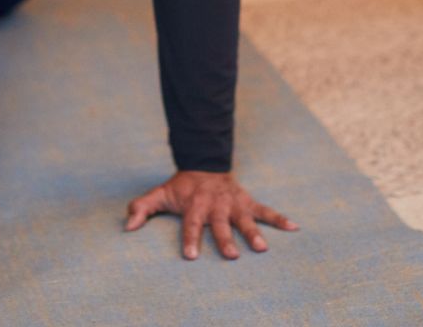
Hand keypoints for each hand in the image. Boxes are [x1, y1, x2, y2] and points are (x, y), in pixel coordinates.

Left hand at [124, 170, 297, 259]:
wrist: (204, 165)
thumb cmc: (181, 188)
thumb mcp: (159, 194)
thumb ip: (142, 208)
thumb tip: (127, 226)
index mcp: (195, 204)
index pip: (191, 224)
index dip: (190, 239)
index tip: (190, 257)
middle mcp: (216, 204)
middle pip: (220, 224)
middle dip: (226, 239)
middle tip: (232, 256)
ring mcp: (233, 203)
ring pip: (245, 219)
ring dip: (254, 233)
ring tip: (263, 249)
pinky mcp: (247, 201)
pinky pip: (265, 210)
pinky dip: (279, 218)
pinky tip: (294, 227)